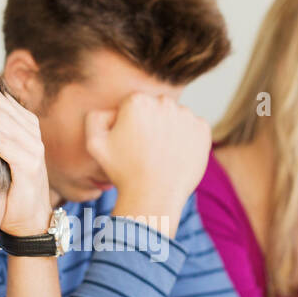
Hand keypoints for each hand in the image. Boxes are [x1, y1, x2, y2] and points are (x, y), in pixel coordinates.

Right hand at [85, 93, 209, 215]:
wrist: (154, 196)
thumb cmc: (122, 171)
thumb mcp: (95, 143)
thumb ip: (95, 117)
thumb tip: (111, 109)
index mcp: (137, 101)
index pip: (133, 105)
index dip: (129, 125)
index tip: (130, 143)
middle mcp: (164, 102)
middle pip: (156, 108)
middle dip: (150, 124)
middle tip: (146, 150)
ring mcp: (186, 115)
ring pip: (175, 118)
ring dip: (169, 130)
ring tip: (161, 154)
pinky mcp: (203, 129)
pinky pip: (193, 128)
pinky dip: (186, 139)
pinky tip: (175, 155)